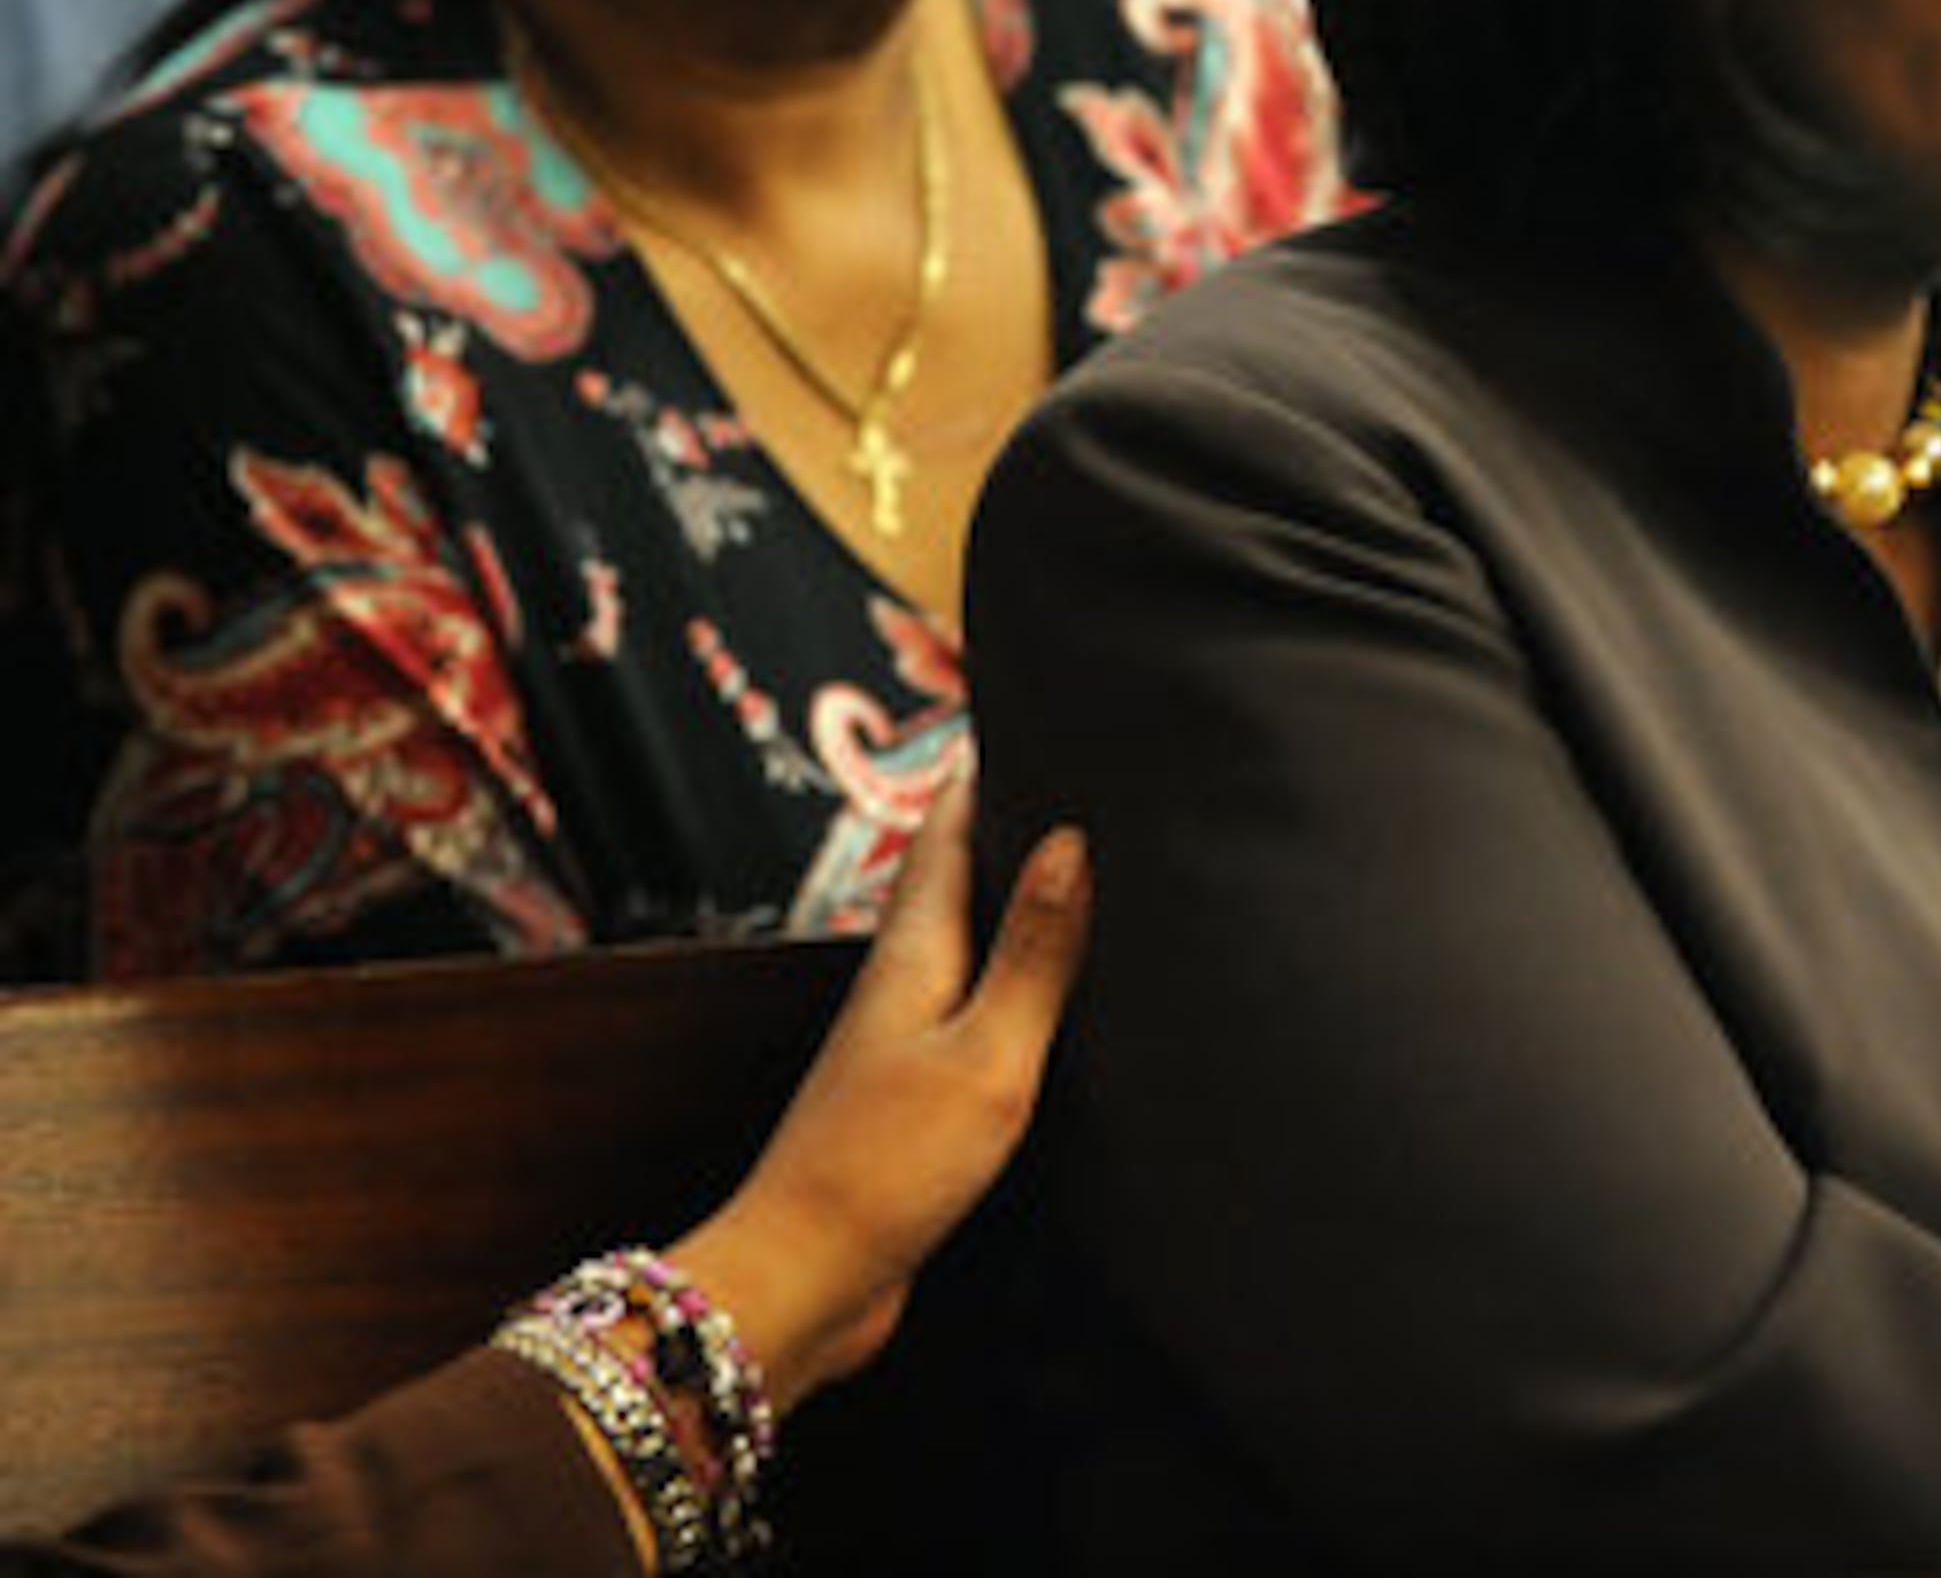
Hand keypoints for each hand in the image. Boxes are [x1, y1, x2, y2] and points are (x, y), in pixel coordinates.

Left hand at [669, 775, 1092, 1409]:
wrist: (806, 1282)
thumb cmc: (887, 1169)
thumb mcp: (988, 1052)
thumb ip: (1034, 951)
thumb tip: (1071, 840)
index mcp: (910, 956)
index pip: (948, 833)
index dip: (985, 772)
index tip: (1029, 713)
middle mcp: (898, 986)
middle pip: (953, 881)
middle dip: (1004, 826)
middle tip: (1068, 779)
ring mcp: (901, 1045)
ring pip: (963, 948)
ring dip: (1011, 906)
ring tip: (1078, 876)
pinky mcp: (914, 1102)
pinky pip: (973, 1016)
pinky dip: (1015, 987)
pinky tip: (1053, 1008)